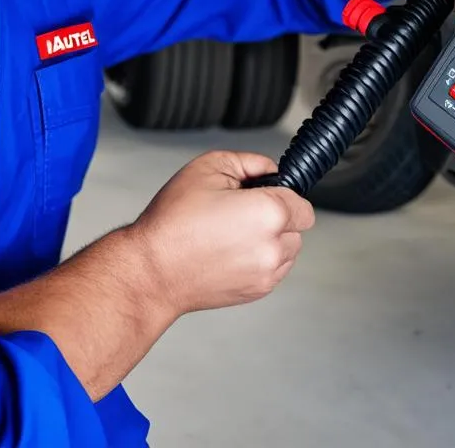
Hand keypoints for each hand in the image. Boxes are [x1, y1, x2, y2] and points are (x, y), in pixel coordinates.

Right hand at [127, 151, 314, 315]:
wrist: (152, 271)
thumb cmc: (173, 222)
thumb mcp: (208, 167)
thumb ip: (249, 162)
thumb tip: (269, 170)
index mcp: (268, 213)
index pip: (302, 203)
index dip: (282, 194)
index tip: (263, 193)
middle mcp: (273, 247)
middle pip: (298, 227)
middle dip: (277, 216)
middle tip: (241, 211)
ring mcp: (266, 274)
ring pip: (288, 250)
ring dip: (272, 240)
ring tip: (234, 232)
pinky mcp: (256, 292)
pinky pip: (274, 269)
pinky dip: (261, 259)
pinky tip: (230, 250)